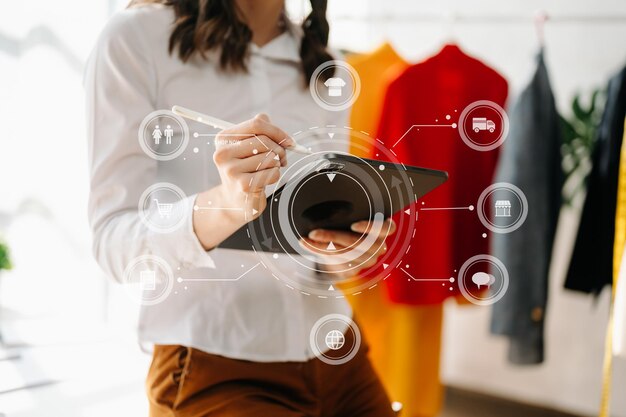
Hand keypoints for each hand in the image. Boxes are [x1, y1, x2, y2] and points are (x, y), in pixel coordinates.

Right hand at [192, 114, 293, 249]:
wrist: (235, 201)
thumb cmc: (246, 170)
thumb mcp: (248, 147)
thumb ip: (260, 131)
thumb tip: (274, 127)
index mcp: (223, 138)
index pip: (256, 124)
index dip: (277, 131)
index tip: (289, 141)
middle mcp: (223, 153)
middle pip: (265, 141)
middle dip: (280, 149)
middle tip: (281, 159)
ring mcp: (231, 170)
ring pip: (270, 157)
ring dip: (276, 164)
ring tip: (268, 170)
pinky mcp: (243, 185)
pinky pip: (272, 173)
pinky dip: (275, 176)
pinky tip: (265, 181)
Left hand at [300, 218, 396, 278]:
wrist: (348, 251)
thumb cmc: (352, 229)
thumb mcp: (351, 219)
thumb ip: (345, 214)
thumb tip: (325, 208)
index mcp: (382, 231)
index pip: (387, 228)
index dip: (371, 227)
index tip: (353, 225)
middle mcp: (378, 247)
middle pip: (357, 244)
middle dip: (332, 237)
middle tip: (314, 232)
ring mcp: (367, 260)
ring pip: (345, 254)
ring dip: (322, 247)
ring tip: (307, 241)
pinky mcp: (354, 269)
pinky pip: (336, 262)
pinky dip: (319, 252)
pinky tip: (309, 245)